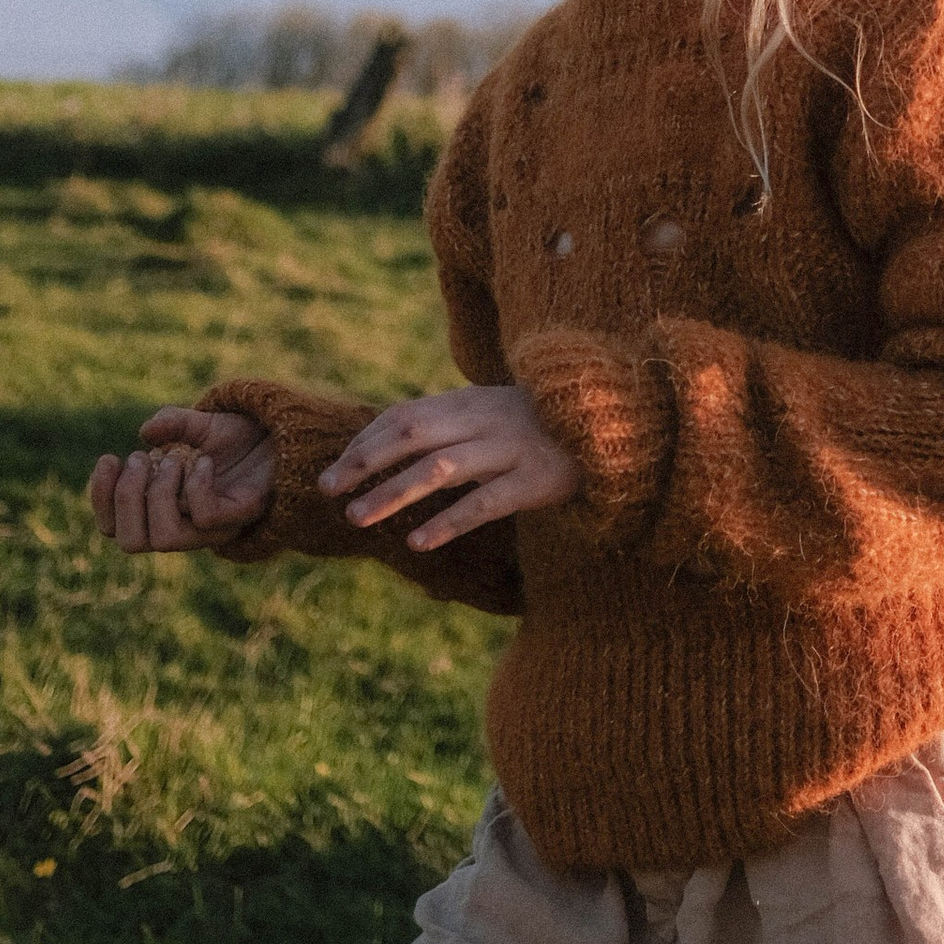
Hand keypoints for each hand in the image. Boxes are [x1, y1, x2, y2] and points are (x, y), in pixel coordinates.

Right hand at [89, 407, 275, 553]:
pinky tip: (205, 459)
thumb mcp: (200, 424)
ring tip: (173, 459)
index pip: (114, 527)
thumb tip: (146, 433)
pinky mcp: (239, 517)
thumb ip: (172, 423)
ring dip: (160, 495)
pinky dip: (197, 486)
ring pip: (165, 540)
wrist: (282, 438)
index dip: (101, 499)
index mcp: (160, 509)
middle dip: (127, 498)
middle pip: (131, 542)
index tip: (109, 457)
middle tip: (141, 459)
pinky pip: (206, 517)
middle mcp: (182, 525)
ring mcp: (210, 527)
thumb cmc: (237, 439)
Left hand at [319, 388, 578, 552]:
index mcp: (471, 401)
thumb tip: (392, 438)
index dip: (365, 440)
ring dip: (393, 493)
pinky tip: (418, 542)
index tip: (334, 467)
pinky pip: (483, 503)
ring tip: (356, 517)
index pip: (404, 416)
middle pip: (412, 435)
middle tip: (327, 489)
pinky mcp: (534, 482)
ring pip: (440, 469)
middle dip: (364, 462)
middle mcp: (485, 420)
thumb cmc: (544, 425)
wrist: (616, 426)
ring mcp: (510, 450)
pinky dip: (448, 522)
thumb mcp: (495, 411)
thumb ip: (451, 421)